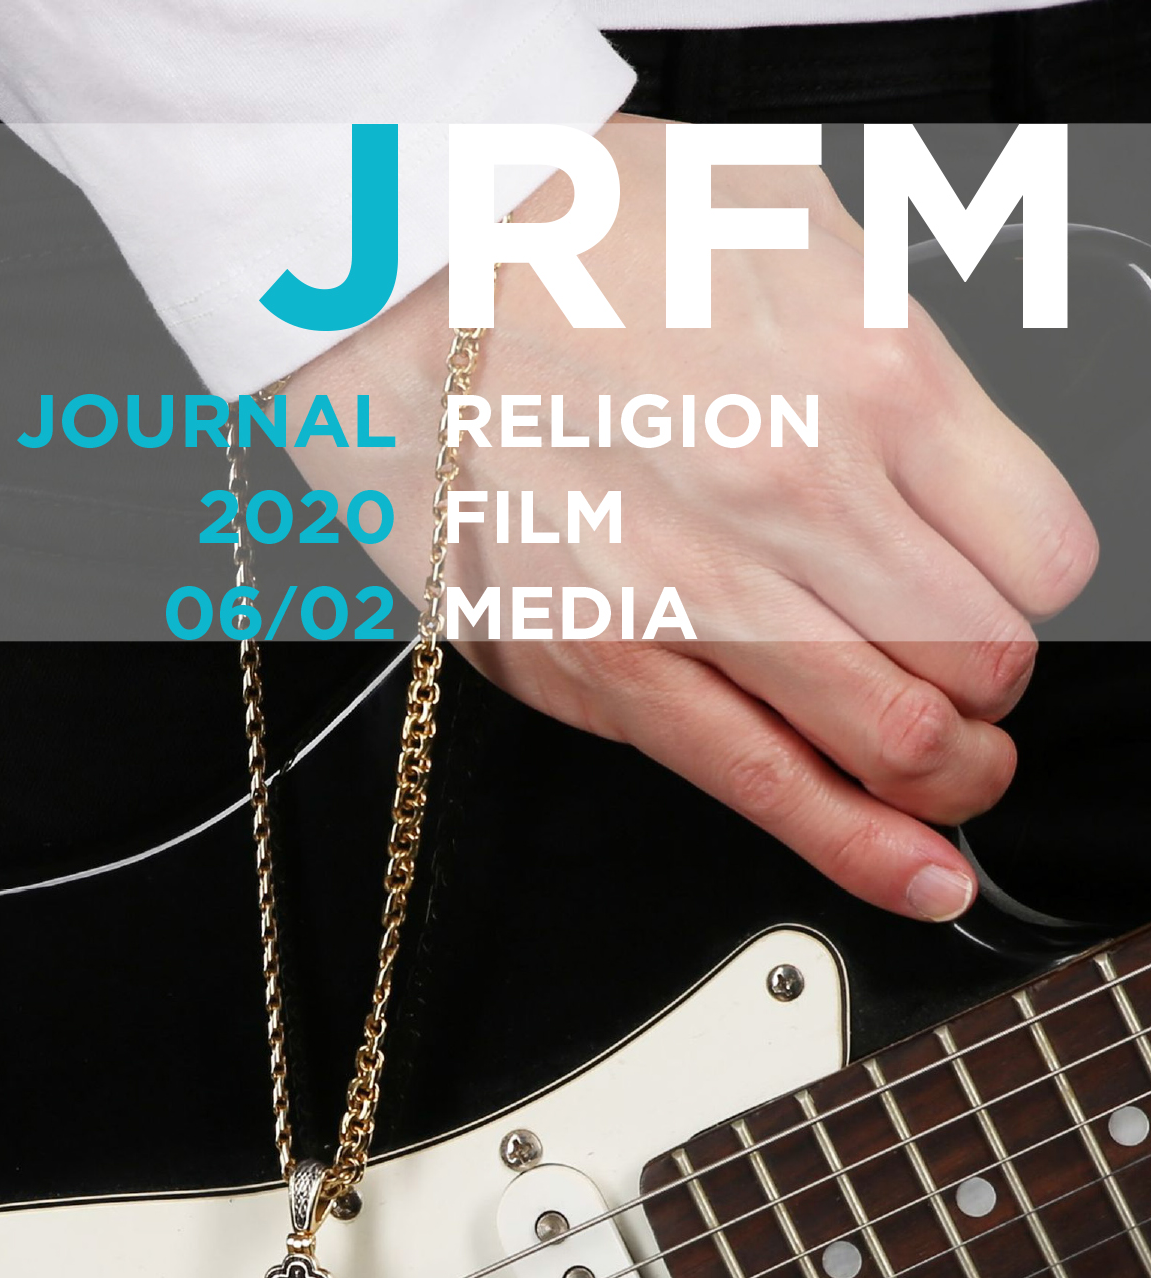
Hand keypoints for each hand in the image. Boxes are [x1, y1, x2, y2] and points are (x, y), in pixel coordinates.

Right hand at [285, 117, 1098, 920]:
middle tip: (975, 696)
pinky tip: (913, 874)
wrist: (404, 269)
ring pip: (897, 746)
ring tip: (950, 782)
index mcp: (869, 376)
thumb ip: (894, 360)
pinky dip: (861, 851)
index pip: (1042, 556)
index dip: (1035, 594)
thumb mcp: (795, 233)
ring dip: (945, 783)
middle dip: (995, 697)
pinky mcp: (609, 667)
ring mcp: (700, 595)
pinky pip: (766, 788)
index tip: (1006, 598)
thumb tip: (954, 466)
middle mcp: (797, 494)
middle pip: (982, 663)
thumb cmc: (578, 240)